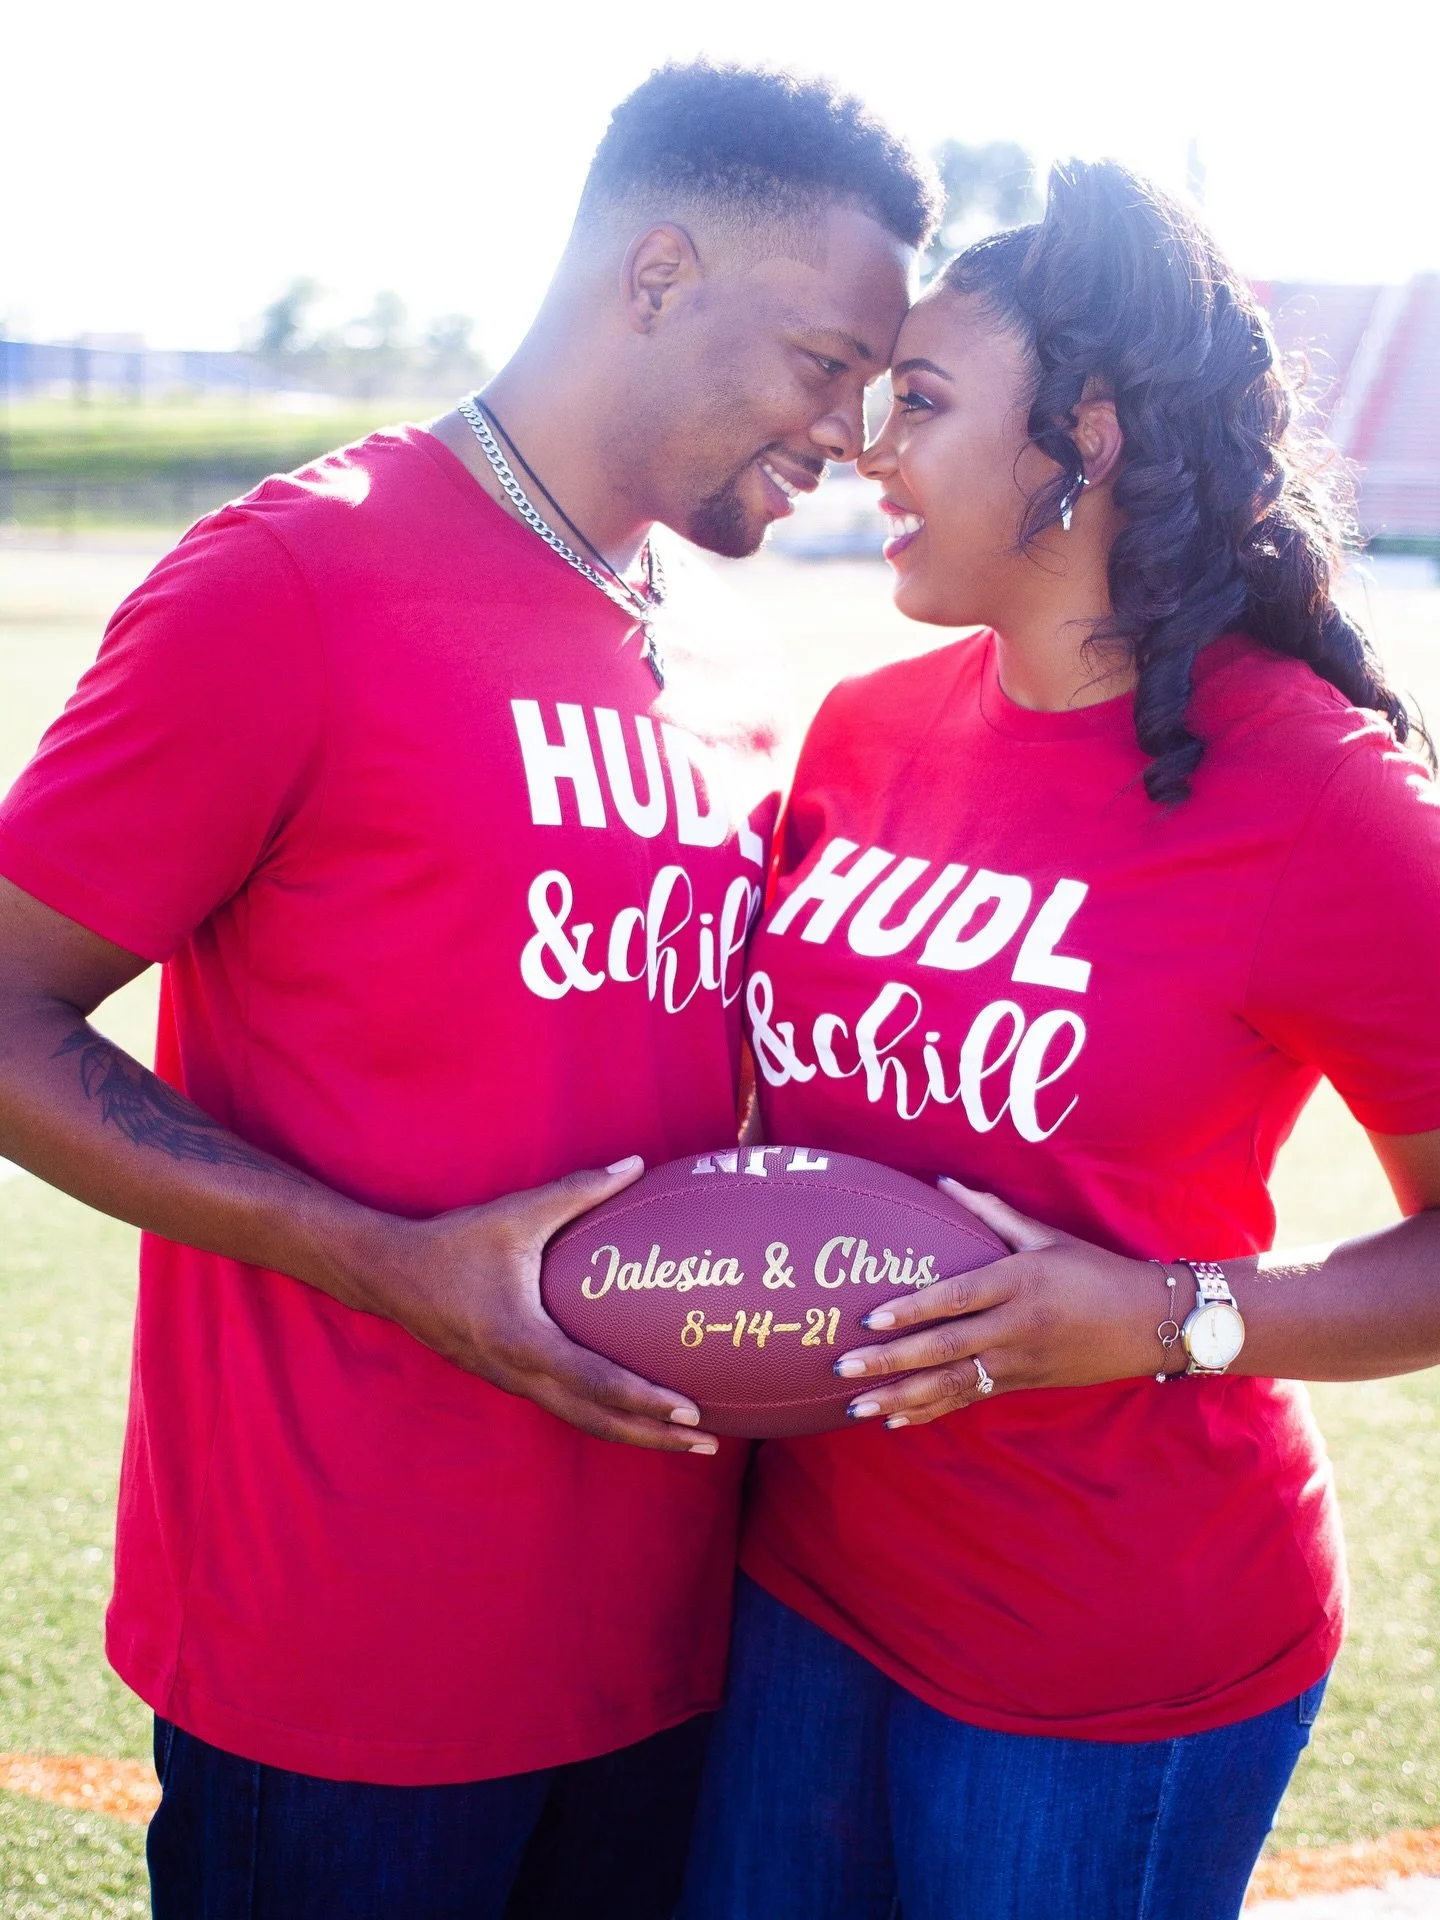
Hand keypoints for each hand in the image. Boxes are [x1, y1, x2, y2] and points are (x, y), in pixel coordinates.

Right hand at [352, 1157, 718, 1454]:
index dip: (644, 1399)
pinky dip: (604, 1417)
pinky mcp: (508, 1379)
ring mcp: (513, 1382)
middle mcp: (520, 1373)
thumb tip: (635, 1163)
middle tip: (707, 1440)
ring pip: (581, 1421)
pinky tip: (632, 1412)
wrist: (392, 1277)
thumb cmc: (456, 1243)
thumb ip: (579, 1190)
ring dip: (633, 1433)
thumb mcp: (517, 1214)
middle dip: (654, 1435)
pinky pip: (565, 1407)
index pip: (596, 1382)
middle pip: (597, 1420)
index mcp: (524, 1340)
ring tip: (683, 1438)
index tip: (689, 1408)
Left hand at [833, 1178, 1161, 1427]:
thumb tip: (942, 1181)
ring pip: (951, 1384)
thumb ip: (990, 1212)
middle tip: (843, 1366)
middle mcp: (1015, 1327)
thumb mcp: (1046, 1235)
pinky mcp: (1021, 1384)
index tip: (871, 1318)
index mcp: (1020, 1282)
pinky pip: (968, 1401)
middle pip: (945, 1348)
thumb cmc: (1094, 1270)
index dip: (913, 1309)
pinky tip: (895, 1422)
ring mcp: (1018, 1362)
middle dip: (891, 1360)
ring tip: (855, 1404)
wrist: (1148, 1322)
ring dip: (900, 1397)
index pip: (957, 1298)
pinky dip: (930, 1413)